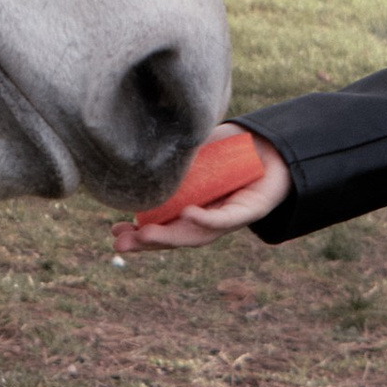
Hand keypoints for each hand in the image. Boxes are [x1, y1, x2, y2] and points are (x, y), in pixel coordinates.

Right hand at [113, 125, 291, 252]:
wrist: (271, 142)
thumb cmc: (230, 146)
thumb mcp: (194, 148)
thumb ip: (171, 152)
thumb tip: (135, 143)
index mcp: (193, 207)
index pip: (164, 225)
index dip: (140, 232)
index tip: (114, 231)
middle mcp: (209, 217)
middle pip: (177, 235)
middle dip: (148, 242)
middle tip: (121, 244)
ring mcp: (229, 217)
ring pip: (198, 234)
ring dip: (171, 237)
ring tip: (145, 235)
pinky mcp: (251, 210)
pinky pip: (226, 218)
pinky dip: (207, 218)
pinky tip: (189, 214)